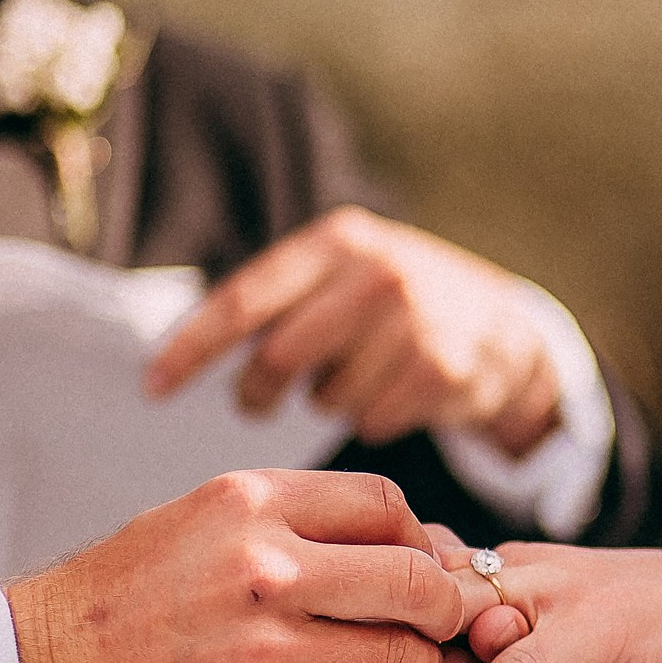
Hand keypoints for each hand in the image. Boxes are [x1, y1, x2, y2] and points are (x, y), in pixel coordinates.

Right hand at [4, 470, 469, 662]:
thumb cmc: (124, 601)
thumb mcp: (198, 524)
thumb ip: (292, 522)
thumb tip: (401, 535)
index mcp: (250, 503)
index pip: (389, 504)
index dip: (418, 542)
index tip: (413, 571)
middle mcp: (265, 567)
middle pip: (418, 580)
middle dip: (440, 610)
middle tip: (429, 631)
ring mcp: (266, 647)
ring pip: (404, 655)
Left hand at [145, 207, 563, 456]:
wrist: (507, 326)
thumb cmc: (401, 303)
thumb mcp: (347, 269)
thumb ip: (284, 296)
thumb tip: (187, 343)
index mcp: (337, 241)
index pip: (244, 299)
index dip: (193, 348)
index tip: (154, 387)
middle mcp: (376, 272)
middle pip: (279, 357)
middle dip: (256, 391)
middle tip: (253, 404)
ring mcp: (414, 321)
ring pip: (326, 396)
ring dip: (325, 403)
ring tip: (352, 382)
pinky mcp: (443, 370)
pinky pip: (371, 421)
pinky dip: (371, 421)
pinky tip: (393, 399)